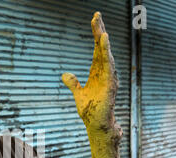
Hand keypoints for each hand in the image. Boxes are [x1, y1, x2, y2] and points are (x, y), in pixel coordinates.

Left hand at [62, 12, 118, 131]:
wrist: (97, 124)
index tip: (95, 19)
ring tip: (100, 29)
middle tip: (96, 15)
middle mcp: (105, 72)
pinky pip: (109, 67)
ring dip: (103, 42)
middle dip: (99, 31)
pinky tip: (104, 45)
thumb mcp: (78, 93)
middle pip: (102, 48)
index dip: (96, 34)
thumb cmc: (91, 110)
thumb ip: (73, 83)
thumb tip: (65, 74)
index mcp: (97, 71)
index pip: (97, 49)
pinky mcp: (110, 85)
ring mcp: (109, 78)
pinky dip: (106, 55)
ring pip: (106, 55)